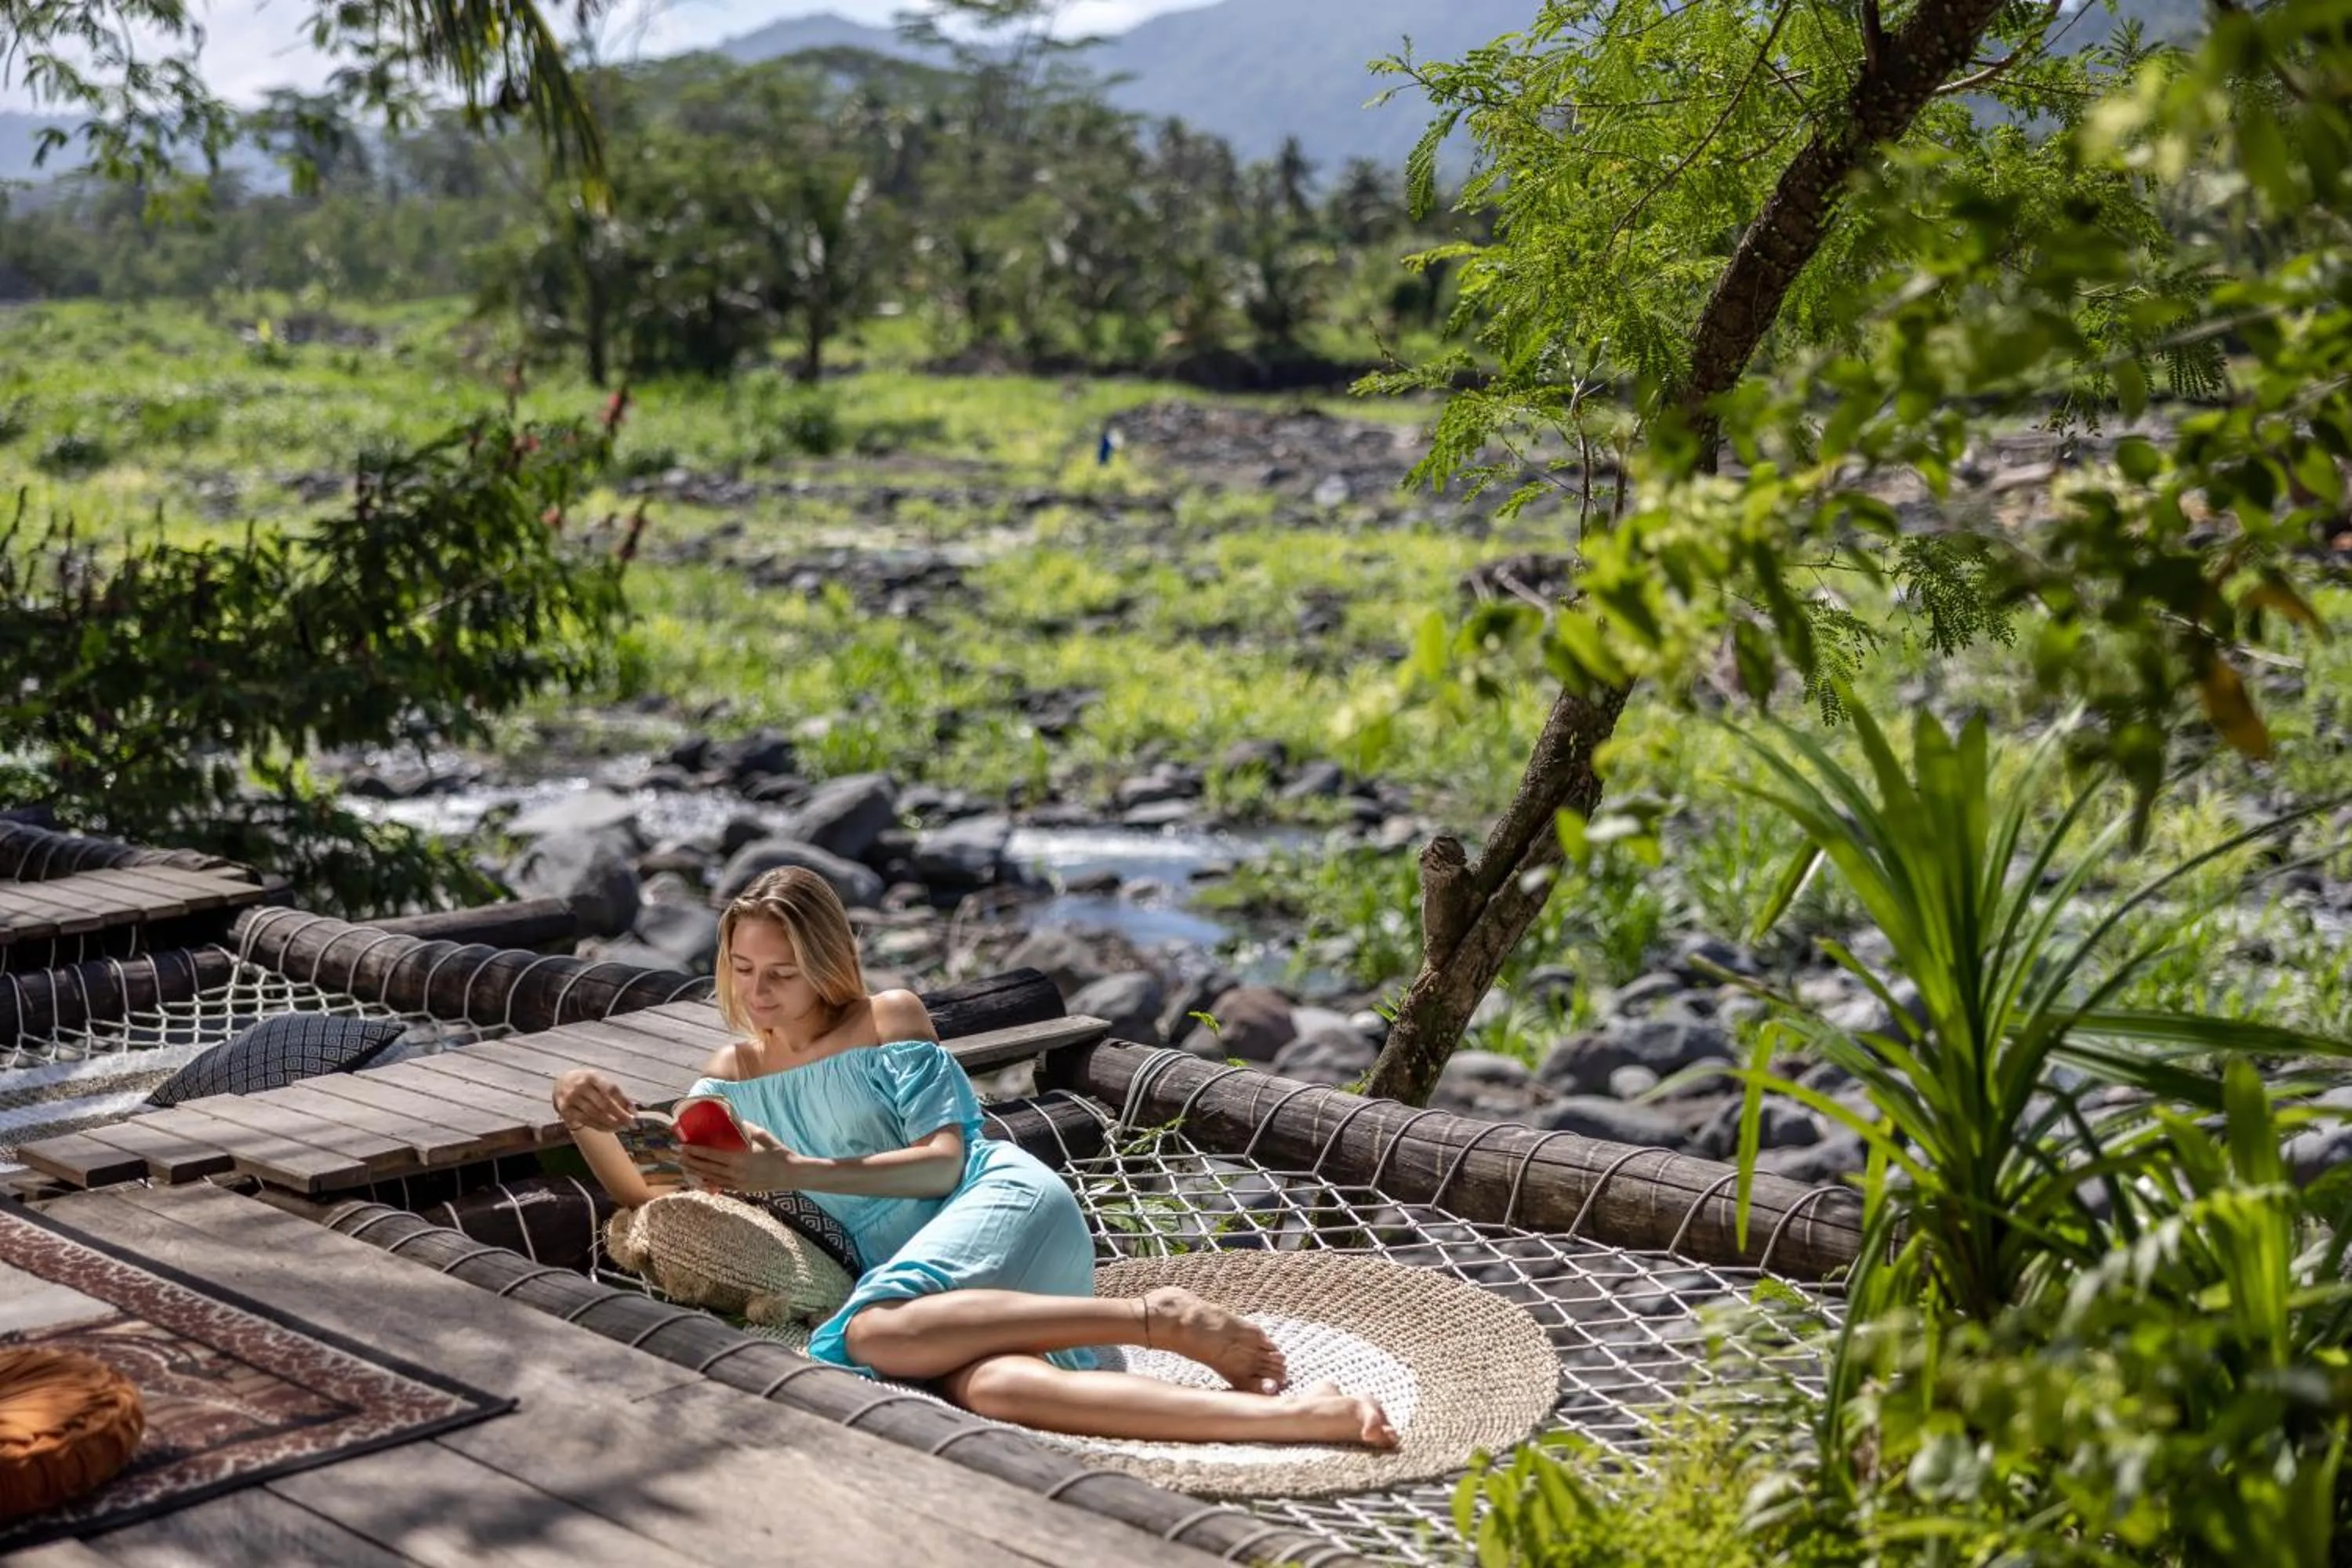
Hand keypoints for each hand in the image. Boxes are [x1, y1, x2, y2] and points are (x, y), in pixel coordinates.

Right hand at [553, 1068, 633, 1132]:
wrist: (561, 1083)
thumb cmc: (587, 1083)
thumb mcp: (598, 1080)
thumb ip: (613, 1091)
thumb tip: (631, 1108)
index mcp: (592, 1076)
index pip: (611, 1089)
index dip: (624, 1101)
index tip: (634, 1112)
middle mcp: (580, 1086)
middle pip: (604, 1104)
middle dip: (620, 1115)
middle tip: (631, 1123)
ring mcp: (571, 1099)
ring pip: (595, 1115)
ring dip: (611, 1123)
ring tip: (622, 1127)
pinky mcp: (565, 1110)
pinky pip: (586, 1121)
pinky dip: (600, 1127)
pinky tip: (610, 1129)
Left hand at [678, 1126, 799, 1194]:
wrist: (791, 1174)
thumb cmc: (777, 1151)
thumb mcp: (761, 1134)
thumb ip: (744, 1127)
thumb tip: (731, 1117)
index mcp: (739, 1157)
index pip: (710, 1154)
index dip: (694, 1150)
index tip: (682, 1146)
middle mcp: (735, 1172)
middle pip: (706, 1167)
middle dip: (689, 1160)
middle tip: (675, 1154)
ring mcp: (737, 1183)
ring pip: (710, 1177)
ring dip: (695, 1171)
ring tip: (683, 1165)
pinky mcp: (741, 1189)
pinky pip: (719, 1185)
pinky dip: (707, 1181)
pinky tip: (699, 1177)